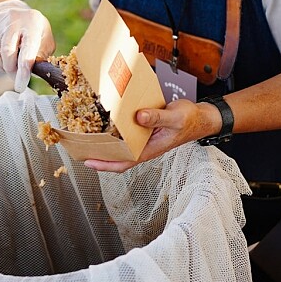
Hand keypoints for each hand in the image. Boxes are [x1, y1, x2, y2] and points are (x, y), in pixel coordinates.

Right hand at [0, 0, 54, 92]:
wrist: (13, 10)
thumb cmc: (32, 30)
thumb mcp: (45, 40)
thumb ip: (41, 56)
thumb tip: (34, 73)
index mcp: (33, 24)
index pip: (27, 51)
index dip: (23, 71)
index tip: (20, 86)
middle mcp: (14, 20)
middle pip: (6, 52)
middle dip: (9, 68)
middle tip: (14, 74)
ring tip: (6, 63)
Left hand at [82, 98, 208, 172]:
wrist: (200, 117)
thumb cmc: (190, 120)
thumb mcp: (174, 118)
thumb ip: (157, 117)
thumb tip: (139, 117)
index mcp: (149, 150)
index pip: (123, 163)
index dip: (104, 165)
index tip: (87, 161)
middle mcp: (143, 146)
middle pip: (117, 155)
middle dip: (99, 152)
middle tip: (80, 145)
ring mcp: (143, 138)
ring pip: (120, 143)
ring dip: (105, 140)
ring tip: (87, 132)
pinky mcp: (144, 128)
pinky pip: (126, 131)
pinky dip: (116, 127)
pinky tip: (107, 118)